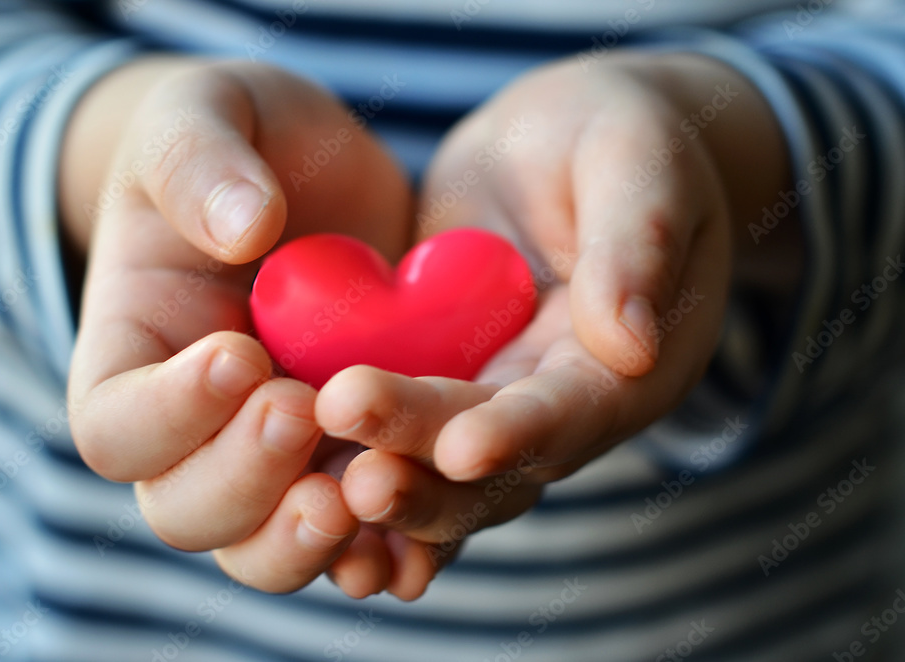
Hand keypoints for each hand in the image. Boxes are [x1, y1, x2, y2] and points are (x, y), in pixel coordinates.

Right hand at [64, 58, 413, 594]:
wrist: (312, 172)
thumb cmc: (238, 139)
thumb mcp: (204, 116)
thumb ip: (200, 162)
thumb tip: (245, 228)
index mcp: (135, 354)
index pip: (115, 425)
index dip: (169, 411)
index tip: (241, 351)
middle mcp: (197, 426)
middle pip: (185, 510)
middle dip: (243, 482)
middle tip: (307, 415)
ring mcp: (277, 453)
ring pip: (263, 547)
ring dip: (306, 541)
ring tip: (363, 494)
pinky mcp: (351, 453)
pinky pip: (355, 532)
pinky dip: (381, 549)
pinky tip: (419, 540)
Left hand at [313, 52, 794, 593]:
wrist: (559, 141)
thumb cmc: (620, 133)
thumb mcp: (641, 163)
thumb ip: (640, 243)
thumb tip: (632, 345)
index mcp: (627, 365)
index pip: (576, 410)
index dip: (522, 434)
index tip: (463, 449)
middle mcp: (560, 400)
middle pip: (495, 454)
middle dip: (428, 461)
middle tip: (360, 477)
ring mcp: (493, 394)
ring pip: (440, 463)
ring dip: (391, 480)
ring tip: (322, 484)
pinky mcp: (438, 376)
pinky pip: (399, 426)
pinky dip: (359, 454)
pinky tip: (302, 475)